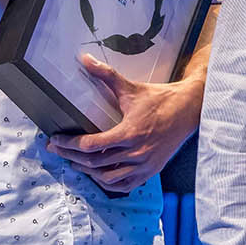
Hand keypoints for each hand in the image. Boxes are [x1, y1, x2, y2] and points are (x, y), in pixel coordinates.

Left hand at [49, 55, 201, 192]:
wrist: (189, 109)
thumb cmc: (161, 99)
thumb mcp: (131, 88)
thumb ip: (106, 75)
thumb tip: (86, 60)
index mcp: (130, 132)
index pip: (92, 145)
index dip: (70, 145)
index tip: (56, 141)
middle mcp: (137, 152)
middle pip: (95, 163)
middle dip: (71, 157)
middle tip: (57, 150)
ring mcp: (144, 165)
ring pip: (108, 178)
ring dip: (88, 172)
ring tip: (76, 162)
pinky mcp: (151, 171)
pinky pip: (124, 185)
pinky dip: (109, 182)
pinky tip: (99, 174)